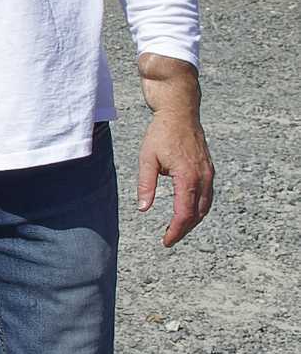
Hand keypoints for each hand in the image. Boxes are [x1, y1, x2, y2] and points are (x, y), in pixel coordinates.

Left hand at [136, 56, 214, 247]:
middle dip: (184, 229)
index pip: (184, 214)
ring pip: (206, 206)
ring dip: (193, 220)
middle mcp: (203, 177)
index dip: (175, 231)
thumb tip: (143, 209)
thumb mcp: (147, 158)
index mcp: (187, 177)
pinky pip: (208, 195)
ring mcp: (209, 173)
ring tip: (177, 228)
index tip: (166, 241)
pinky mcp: (209, 168)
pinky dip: (199, 207)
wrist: (180, 111)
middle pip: (198, 214)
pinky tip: (188, 210)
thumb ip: (146, 185)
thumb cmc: (161, 133)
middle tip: (169, 238)